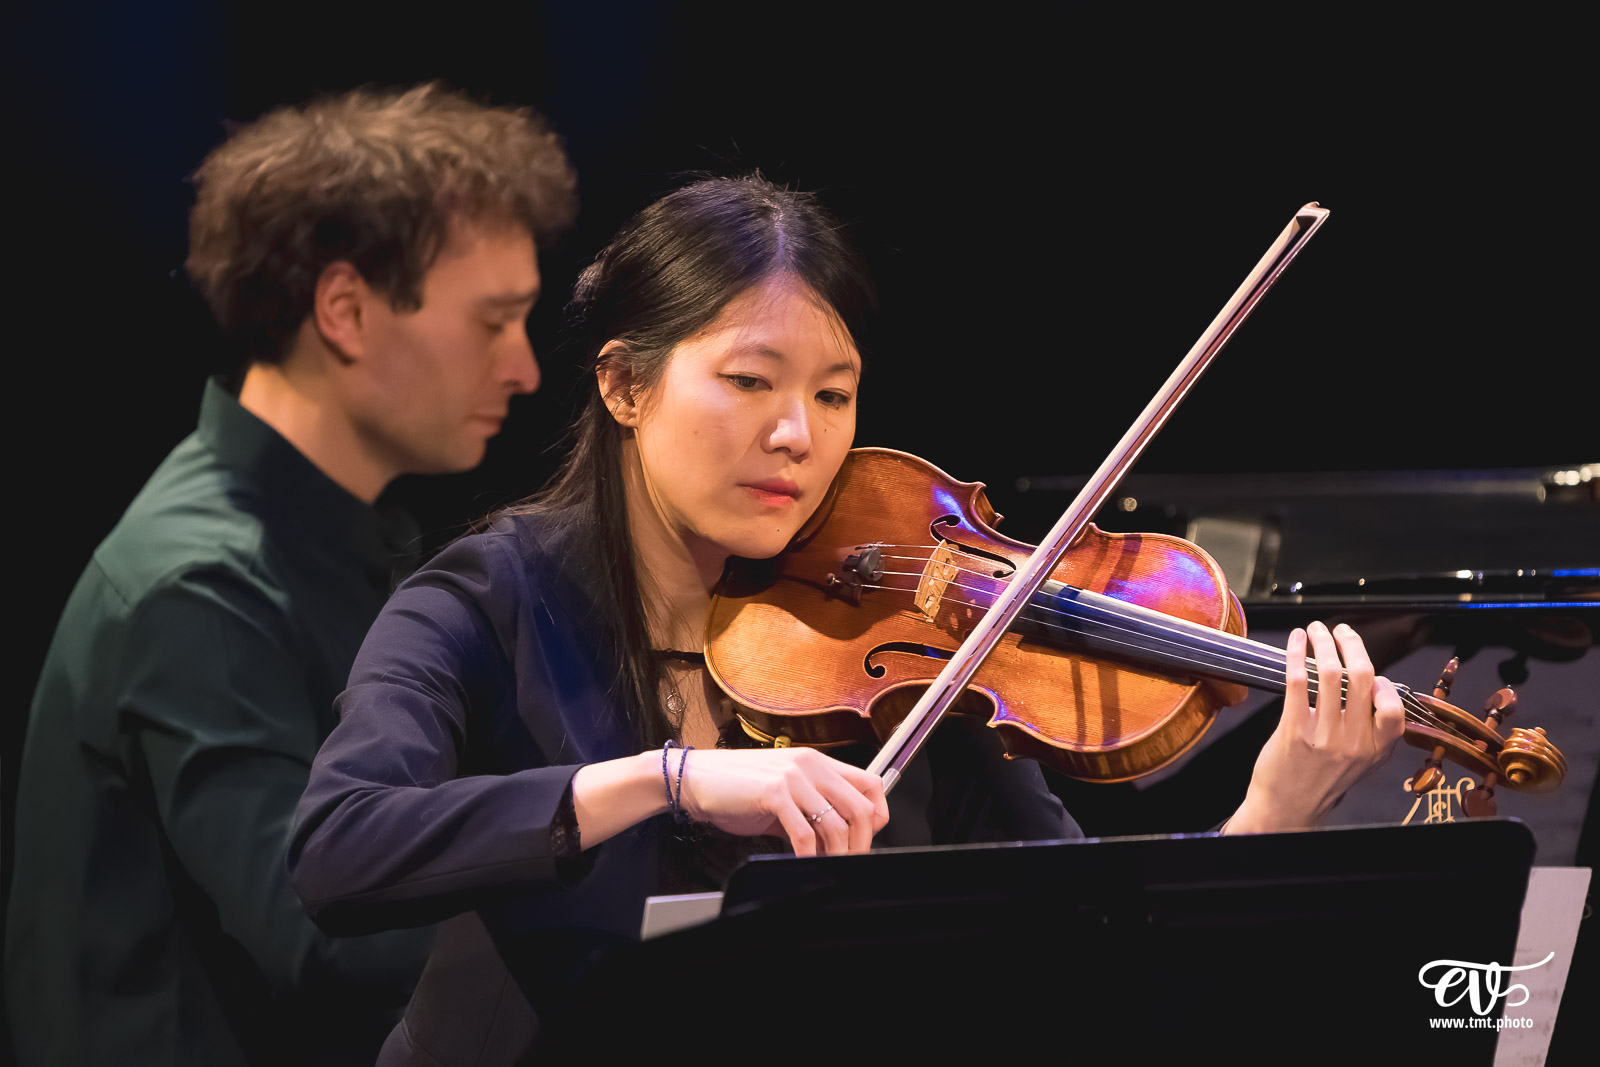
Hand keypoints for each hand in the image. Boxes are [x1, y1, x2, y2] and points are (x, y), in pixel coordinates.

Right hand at [677, 747, 889, 855]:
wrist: (695, 780)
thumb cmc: (737, 788)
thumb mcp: (784, 795)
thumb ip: (811, 813)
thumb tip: (835, 842)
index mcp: (817, 762)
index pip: (871, 783)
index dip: (878, 815)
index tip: (868, 838)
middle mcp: (810, 765)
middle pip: (861, 807)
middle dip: (861, 843)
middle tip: (851, 862)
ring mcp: (793, 777)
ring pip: (836, 823)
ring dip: (837, 853)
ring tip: (827, 866)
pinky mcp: (774, 793)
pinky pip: (805, 833)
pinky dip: (809, 855)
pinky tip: (804, 862)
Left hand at [1227, 621, 1405, 833]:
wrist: (1287, 809)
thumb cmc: (1321, 781)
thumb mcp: (1360, 762)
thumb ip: (1372, 730)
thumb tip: (1375, 687)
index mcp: (1376, 749)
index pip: (1393, 707)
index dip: (1382, 681)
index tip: (1365, 666)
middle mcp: (1355, 742)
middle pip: (1364, 678)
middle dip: (1352, 645)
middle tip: (1339, 631)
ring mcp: (1325, 736)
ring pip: (1331, 674)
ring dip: (1323, 643)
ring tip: (1315, 630)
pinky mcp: (1294, 730)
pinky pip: (1298, 682)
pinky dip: (1296, 654)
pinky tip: (1295, 642)